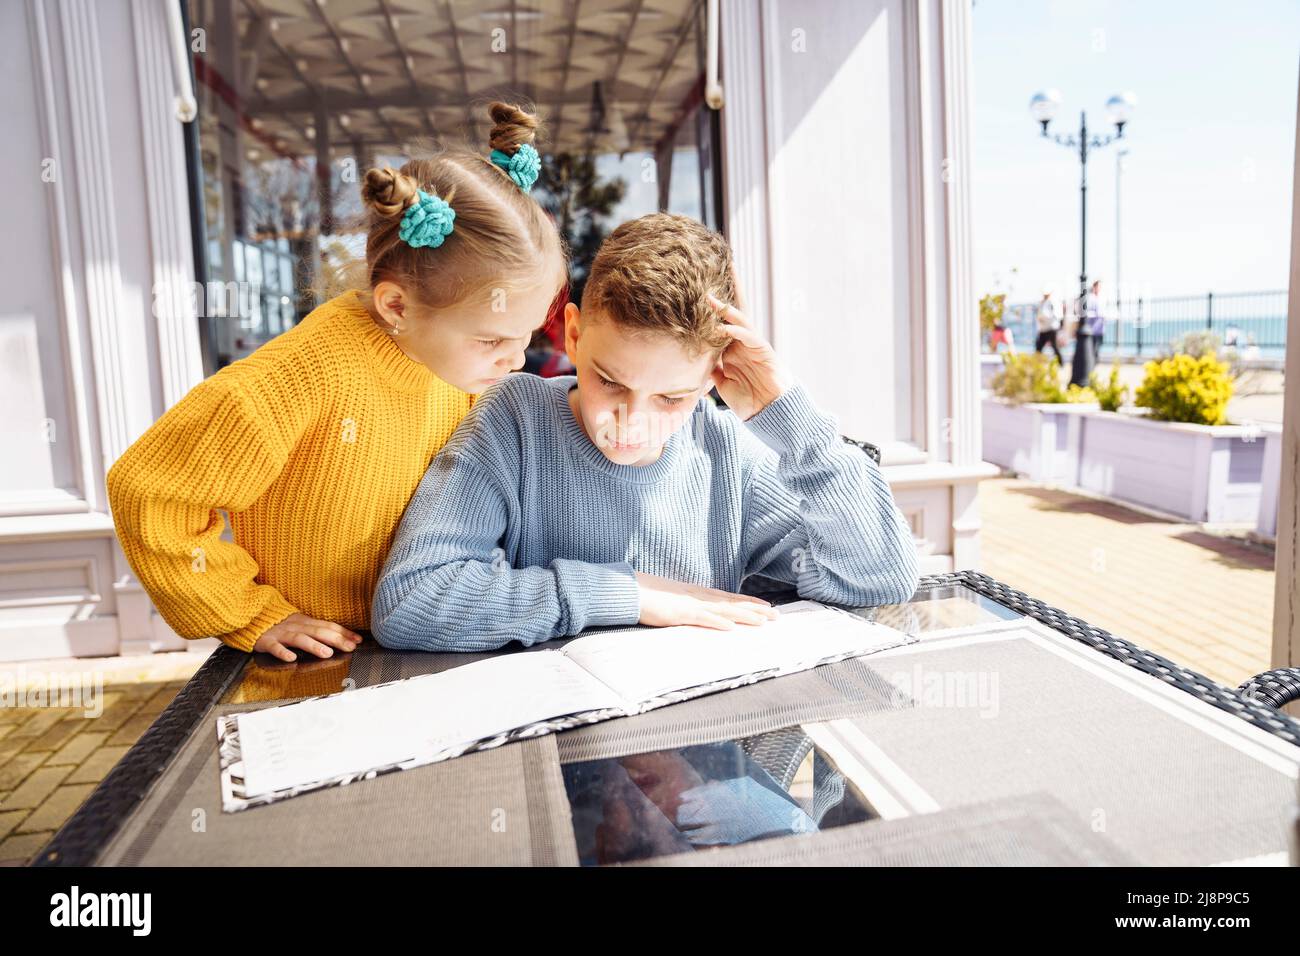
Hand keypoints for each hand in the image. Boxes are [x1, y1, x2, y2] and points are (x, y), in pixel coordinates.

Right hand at [252, 613, 363, 660]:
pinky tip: (291, 658)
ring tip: (326, 653)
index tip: (358, 640)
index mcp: (306, 622)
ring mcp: (281, 633)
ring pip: (299, 638)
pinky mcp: (267, 641)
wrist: (252, 617)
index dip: (344, 633)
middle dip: (335, 639)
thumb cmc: (279, 624)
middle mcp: (296, 626)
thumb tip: (342, 638)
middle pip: (318, 631)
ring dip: (314, 645)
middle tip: (349, 647)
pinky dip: (283, 652)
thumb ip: (319, 631)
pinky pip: (275, 647)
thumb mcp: (301, 624)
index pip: (328, 626)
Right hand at [634, 572, 779, 629]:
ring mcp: (689, 604)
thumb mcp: (671, 599)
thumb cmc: (647, 595)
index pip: (728, 598)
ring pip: (723, 610)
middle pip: (731, 603)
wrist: (628, 589)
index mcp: (696, 593)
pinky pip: (701, 618)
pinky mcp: (678, 613)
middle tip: (776, 616)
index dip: (748, 602)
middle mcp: (697, 596)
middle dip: (755, 610)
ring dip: (744, 615)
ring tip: (763, 621)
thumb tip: (696, 612)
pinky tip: (731, 627)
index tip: (765, 607)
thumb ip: (686, 604)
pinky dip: (716, 622)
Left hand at [705, 272, 793, 420]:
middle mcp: (742, 343)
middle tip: (709, 282)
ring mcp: (753, 345)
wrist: (769, 411)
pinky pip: (749, 336)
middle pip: (731, 314)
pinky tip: (724, 327)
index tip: (696, 296)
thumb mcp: (722, 382)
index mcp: (732, 349)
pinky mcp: (763, 350)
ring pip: (740, 320)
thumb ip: (711, 369)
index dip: (710, 312)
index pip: (719, 325)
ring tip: (710, 298)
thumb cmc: (748, 399)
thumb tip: (694, 361)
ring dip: (725, 309)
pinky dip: (737, 331)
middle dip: (722, 298)